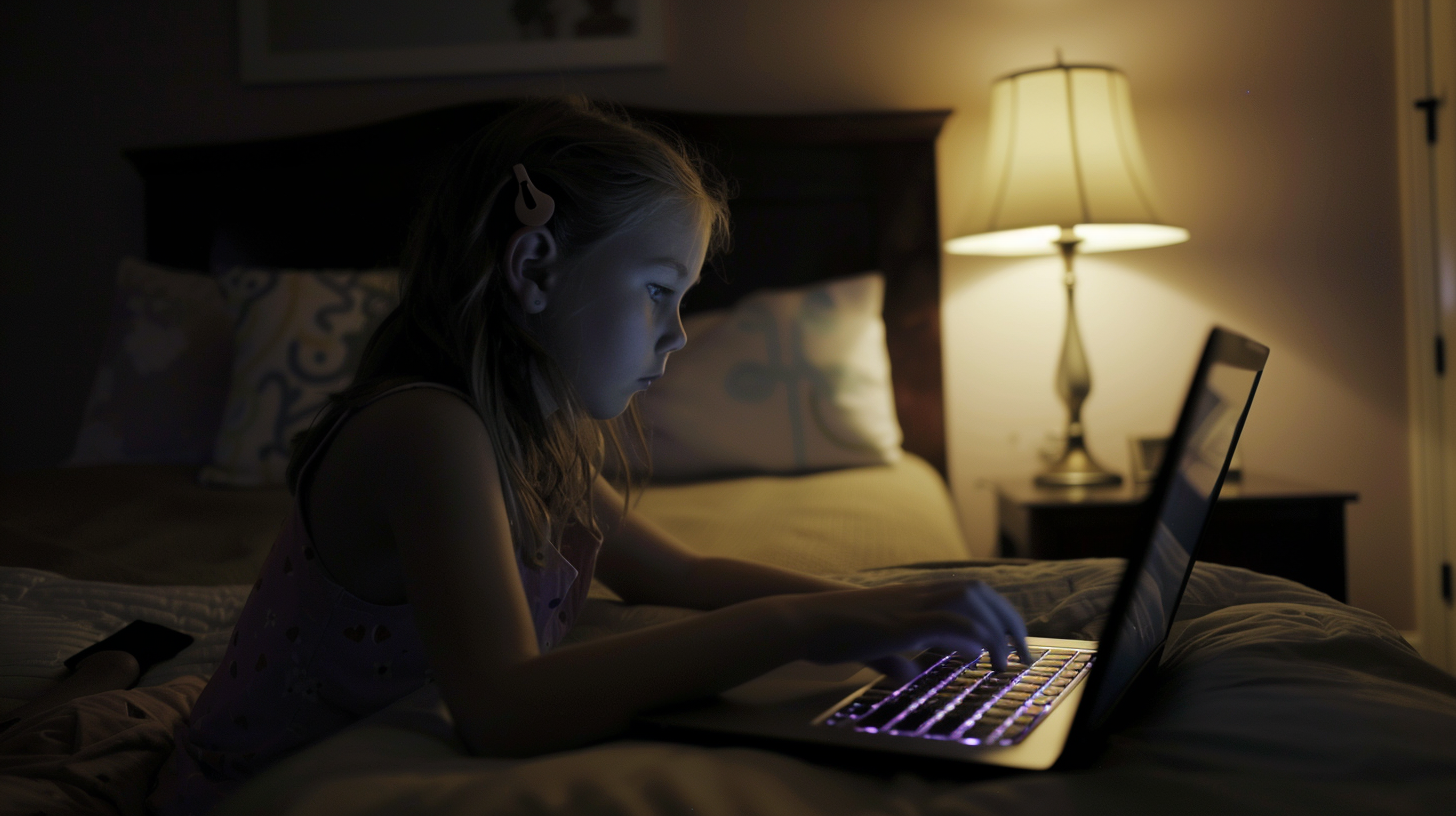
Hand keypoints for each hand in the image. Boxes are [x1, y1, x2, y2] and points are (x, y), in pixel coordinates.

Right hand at [774, 579, 1029, 682]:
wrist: (802, 620)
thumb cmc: (831, 632)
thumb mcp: (872, 645)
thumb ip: (893, 658)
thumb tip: (907, 674)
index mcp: (912, 596)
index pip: (969, 590)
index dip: (996, 611)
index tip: (1010, 639)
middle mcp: (915, 595)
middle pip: (977, 590)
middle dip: (1007, 619)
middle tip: (1021, 652)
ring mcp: (908, 606)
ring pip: (968, 601)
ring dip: (993, 629)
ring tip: (1002, 660)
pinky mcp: (899, 625)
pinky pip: (944, 623)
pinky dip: (967, 636)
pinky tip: (974, 655)